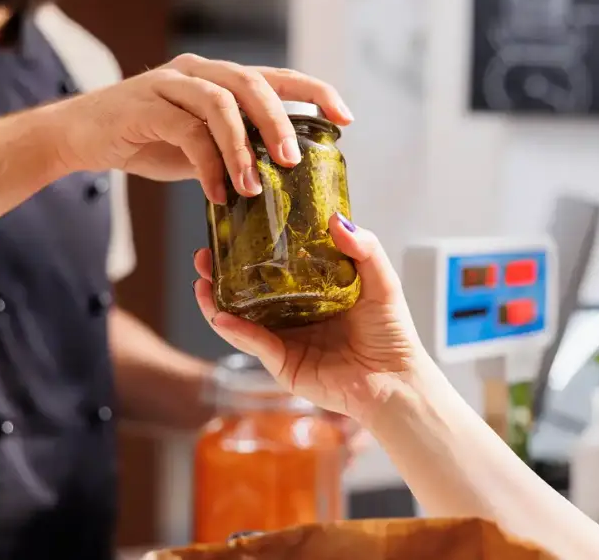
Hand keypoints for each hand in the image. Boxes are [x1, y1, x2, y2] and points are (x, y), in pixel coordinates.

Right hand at [54, 54, 353, 202]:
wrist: (79, 137)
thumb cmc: (144, 140)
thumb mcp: (199, 147)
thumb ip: (232, 152)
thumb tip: (273, 179)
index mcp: (219, 78)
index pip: (276, 77)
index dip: (315, 91)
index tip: (346, 116)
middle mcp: (198, 72)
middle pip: (252, 84)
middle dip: (280, 122)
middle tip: (293, 160)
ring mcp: (170, 83)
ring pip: (221, 103)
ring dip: (243, 146)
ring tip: (254, 185)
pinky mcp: (145, 104)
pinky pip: (186, 130)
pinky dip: (207, 164)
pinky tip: (217, 192)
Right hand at [191, 214, 423, 424]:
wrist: (397, 380)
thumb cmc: (392, 333)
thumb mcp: (381, 280)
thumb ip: (364, 248)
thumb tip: (336, 218)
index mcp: (313, 292)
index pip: (275, 267)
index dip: (251, 250)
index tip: (232, 230)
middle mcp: (295, 315)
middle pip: (248, 292)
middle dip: (220, 274)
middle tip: (204, 255)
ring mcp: (286, 340)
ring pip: (241, 319)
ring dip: (215, 301)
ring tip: (200, 281)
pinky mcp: (284, 365)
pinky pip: (255, 345)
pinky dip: (236, 331)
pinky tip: (221, 315)